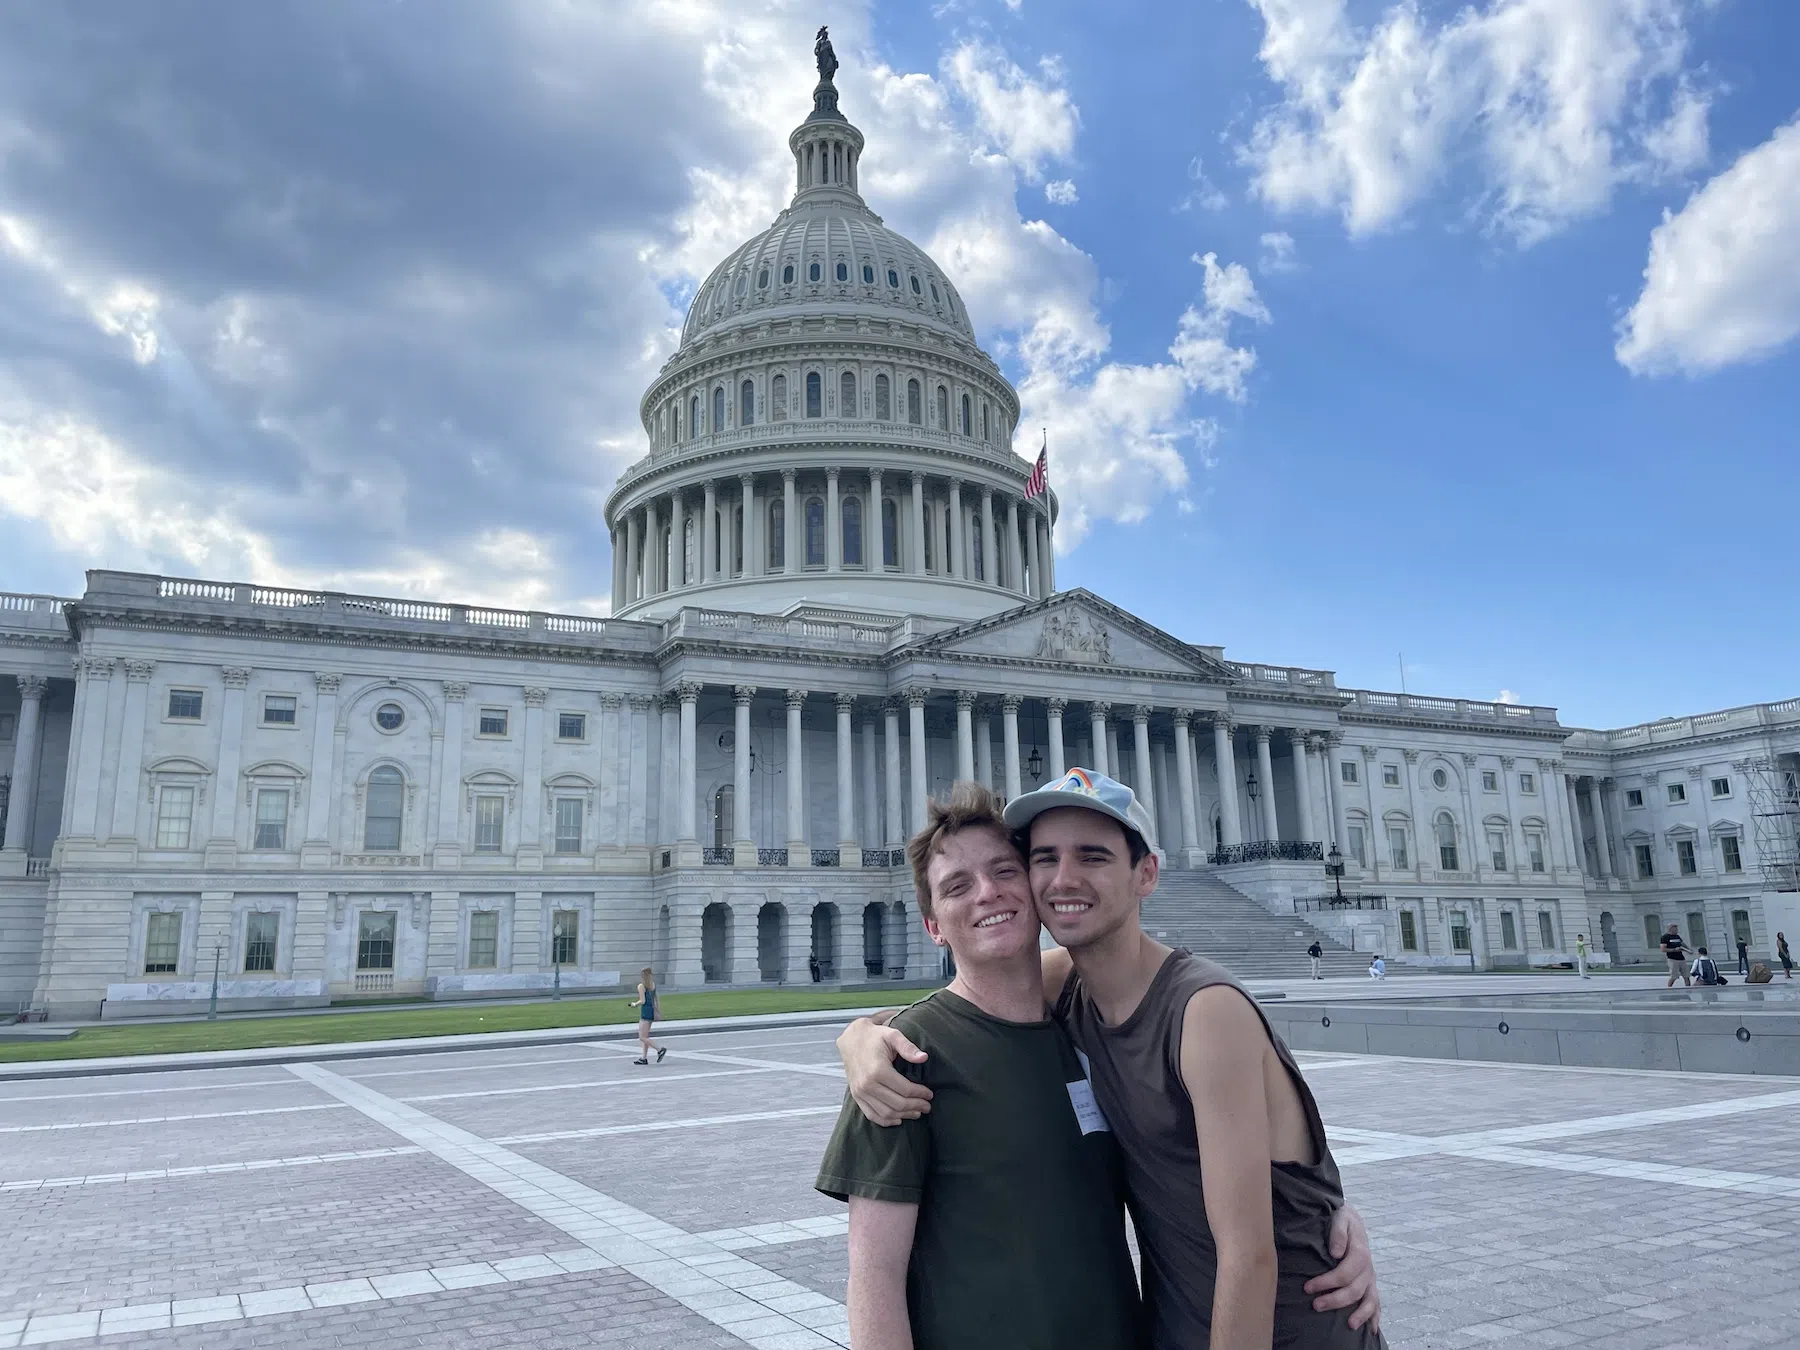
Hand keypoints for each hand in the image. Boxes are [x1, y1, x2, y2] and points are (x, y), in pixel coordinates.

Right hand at [836, 1017, 930, 1124]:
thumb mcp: (892, 1035)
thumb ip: (908, 1047)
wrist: (851, 1039)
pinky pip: (871, 1115)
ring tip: (917, 1112)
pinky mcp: (856, 1096)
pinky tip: (898, 1119)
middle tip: (927, 1106)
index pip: (905, 1089)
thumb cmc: (875, 1037)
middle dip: (915, 1106)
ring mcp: (860, 1092)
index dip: (920, 1094)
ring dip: (904, 1115)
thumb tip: (924, 1057)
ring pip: (886, 1113)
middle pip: (897, 1104)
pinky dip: (886, 1121)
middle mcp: (867, 1084)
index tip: (930, 1094)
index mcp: (878, 1070)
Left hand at [1305, 1203, 1379, 1332]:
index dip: (1326, 1282)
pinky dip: (1375, 1317)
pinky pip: (1376, 1302)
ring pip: (1369, 1300)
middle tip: (1315, 1305)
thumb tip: (1336, 1253)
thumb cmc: (1341, 1218)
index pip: (1344, 1274)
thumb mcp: (1340, 1218)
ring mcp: (1370, 1278)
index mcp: (1360, 1252)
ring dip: (1360, 1314)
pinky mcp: (1370, 1284)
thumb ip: (1338, 1232)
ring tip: (1349, 1325)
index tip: (1307, 1288)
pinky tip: (1372, 1331)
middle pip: (1354, 1290)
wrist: (1351, 1219)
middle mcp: (1368, 1268)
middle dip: (1335, 1300)